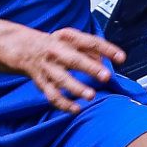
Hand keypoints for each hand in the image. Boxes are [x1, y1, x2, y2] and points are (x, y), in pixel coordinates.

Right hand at [9, 27, 127, 112]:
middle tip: (106, 76)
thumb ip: (91, 50)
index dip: (107, 49)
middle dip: (90, 68)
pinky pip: (52, 95)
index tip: (121, 58)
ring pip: (62, 79)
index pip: (90, 42)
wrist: (25, 48)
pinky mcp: (42, 82)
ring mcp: (48, 68)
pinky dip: (63, 104)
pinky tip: (76, 109)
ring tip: (91, 95)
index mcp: (67, 38)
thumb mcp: (73, 40)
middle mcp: (56, 51)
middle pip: (74, 60)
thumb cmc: (58, 44)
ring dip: (76, 88)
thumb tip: (105, 63)